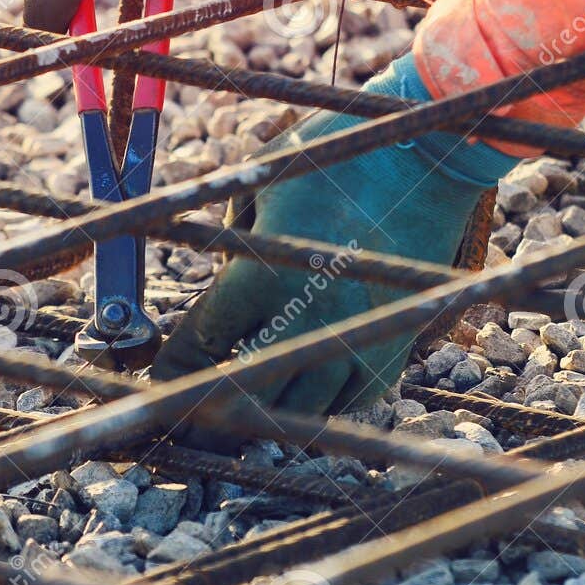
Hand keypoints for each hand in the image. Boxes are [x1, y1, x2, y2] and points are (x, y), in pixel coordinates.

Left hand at [151, 55, 515, 415]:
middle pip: (245, 397)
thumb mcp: (262, 183)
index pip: (202, 344)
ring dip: (268, 418)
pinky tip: (305, 396)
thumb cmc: (336, 156)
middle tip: (193, 429)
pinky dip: (323, 408)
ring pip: (300, 413)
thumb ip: (233, 241)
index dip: (174, 371)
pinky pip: (351, 404)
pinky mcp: (393, 348)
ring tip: (247, 419)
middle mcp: (307, 318)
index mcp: (263, 275)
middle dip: (212, 419)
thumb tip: (221, 282)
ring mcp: (354, 338)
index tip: (158, 387)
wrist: (427, 155)